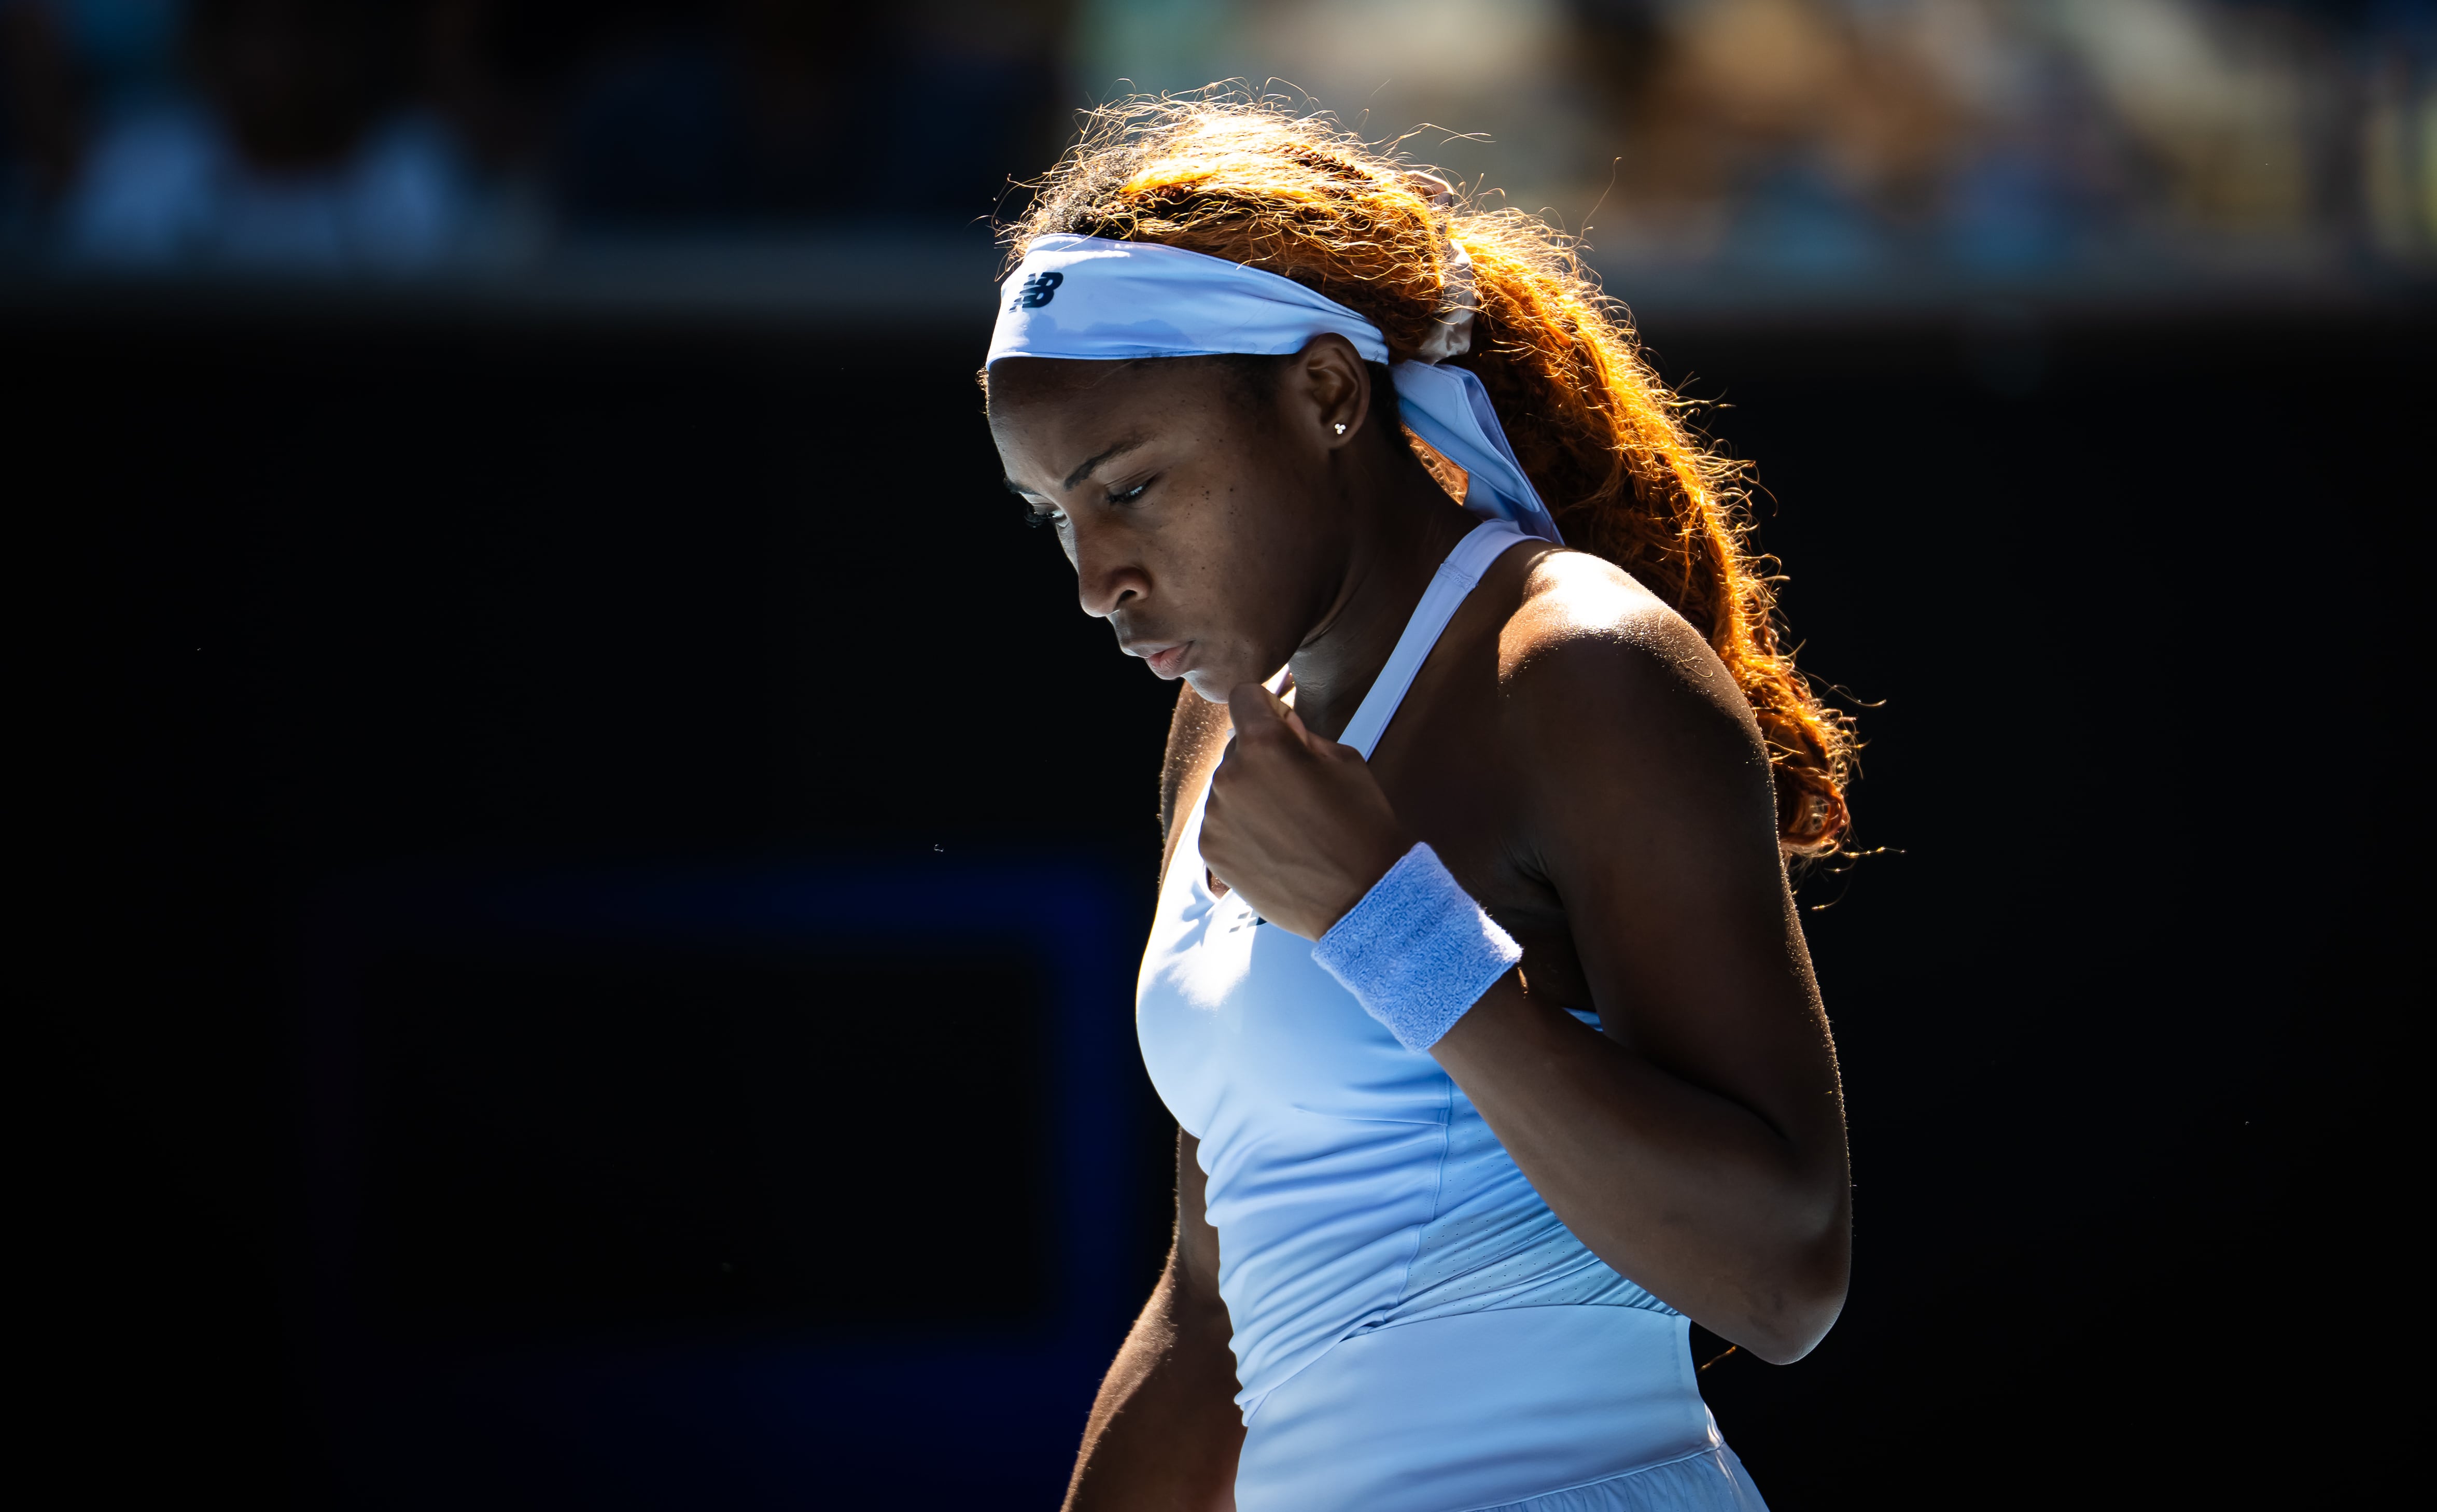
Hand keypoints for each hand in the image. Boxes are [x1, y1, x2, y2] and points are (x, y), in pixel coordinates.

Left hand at [1198, 682, 1414, 939]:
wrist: (1364, 898)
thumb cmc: (1362, 830)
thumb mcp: (1346, 760)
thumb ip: (1304, 735)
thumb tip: (1281, 727)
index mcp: (1263, 745)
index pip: (1244, 697)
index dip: (1267, 708)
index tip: (1282, 727)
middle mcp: (1230, 777)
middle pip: (1237, 747)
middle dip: (1262, 758)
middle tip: (1298, 789)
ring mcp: (1216, 817)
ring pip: (1228, 787)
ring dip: (1251, 795)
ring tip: (1289, 825)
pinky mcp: (1211, 852)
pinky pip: (1221, 823)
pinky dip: (1242, 829)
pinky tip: (1276, 846)